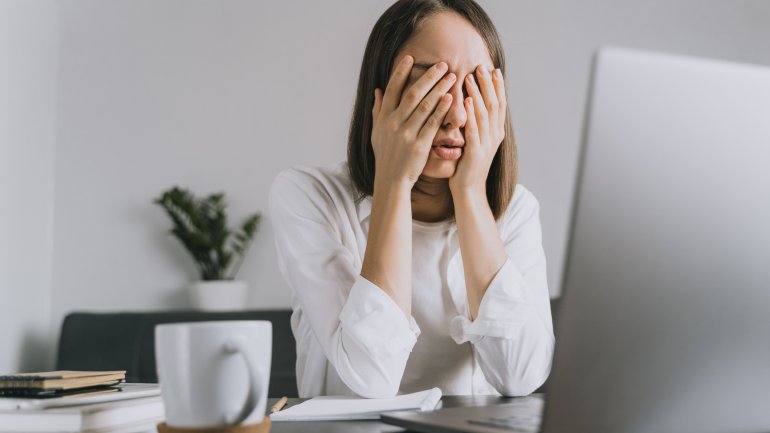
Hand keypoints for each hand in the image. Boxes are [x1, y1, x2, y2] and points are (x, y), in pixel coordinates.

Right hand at [371, 55, 455, 188]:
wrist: (391, 180)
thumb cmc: (386, 156)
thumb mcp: (377, 132)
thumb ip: (378, 110)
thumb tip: (378, 90)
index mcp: (384, 118)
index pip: (392, 89)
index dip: (401, 72)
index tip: (411, 58)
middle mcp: (394, 124)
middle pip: (412, 94)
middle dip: (428, 77)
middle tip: (443, 64)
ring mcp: (407, 134)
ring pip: (424, 106)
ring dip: (439, 89)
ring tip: (452, 77)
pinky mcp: (419, 145)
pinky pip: (432, 124)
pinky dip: (441, 110)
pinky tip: (450, 99)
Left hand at [449, 65, 506, 194]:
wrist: (469, 190)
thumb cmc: (468, 165)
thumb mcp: (476, 141)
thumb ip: (477, 124)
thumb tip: (473, 104)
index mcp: (496, 132)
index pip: (499, 104)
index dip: (498, 86)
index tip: (493, 69)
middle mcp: (494, 136)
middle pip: (494, 104)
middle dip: (488, 84)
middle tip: (482, 66)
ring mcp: (487, 144)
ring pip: (484, 113)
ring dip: (478, 93)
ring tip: (471, 77)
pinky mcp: (476, 152)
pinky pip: (473, 128)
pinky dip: (470, 112)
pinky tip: (465, 99)